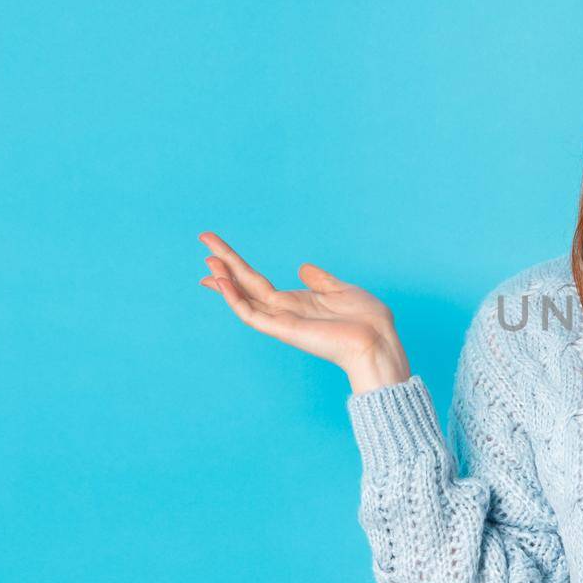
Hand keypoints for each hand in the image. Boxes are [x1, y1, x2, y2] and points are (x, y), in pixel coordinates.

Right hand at [197, 231, 409, 390]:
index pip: (258, 284)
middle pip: (245, 285)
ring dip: (225, 279)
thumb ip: (320, 281)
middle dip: (224, 265)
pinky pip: (251, 314)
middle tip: (204, 241)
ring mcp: (282, 321)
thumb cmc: (367, 321)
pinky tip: (222, 281)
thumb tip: (302, 268)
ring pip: (244, 298)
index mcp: (297, 302)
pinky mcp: (284, 330)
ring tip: (208, 259)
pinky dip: (234, 299)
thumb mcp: (342, 290)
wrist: (378, 341)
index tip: (216, 255)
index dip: (237, 269)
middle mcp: (285, 312)